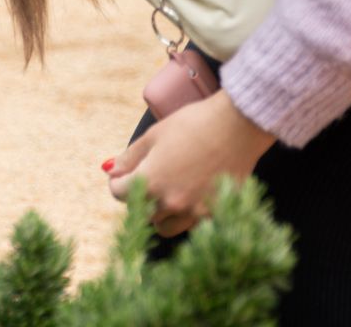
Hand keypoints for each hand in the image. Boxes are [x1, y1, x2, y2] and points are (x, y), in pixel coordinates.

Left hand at [104, 89, 276, 236]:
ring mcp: (194, 211)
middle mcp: (170, 203)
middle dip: (139, 197)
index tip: (122, 174)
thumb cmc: (194, 124)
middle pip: (141, 212)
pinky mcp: (216, 214)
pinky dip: (187, 214)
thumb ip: (130, 157)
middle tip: (148, 179)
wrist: (239, 126)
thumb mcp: (154, 135)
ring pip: (165, 226)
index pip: (119, 194)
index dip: (117, 181)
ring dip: (161, 213)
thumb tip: (111, 170)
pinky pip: (192, 224)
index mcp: (150, 182)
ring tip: (168, 192)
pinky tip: (192, 195)